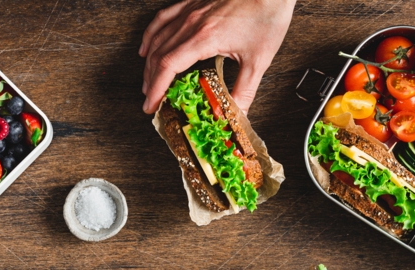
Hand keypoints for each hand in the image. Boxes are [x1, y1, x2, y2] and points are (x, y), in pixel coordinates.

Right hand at [140, 0, 296, 113]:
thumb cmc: (267, 15)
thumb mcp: (259, 60)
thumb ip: (245, 91)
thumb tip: (237, 114)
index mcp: (204, 37)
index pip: (168, 66)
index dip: (156, 88)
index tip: (151, 105)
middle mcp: (192, 22)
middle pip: (158, 55)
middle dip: (150, 81)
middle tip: (150, 102)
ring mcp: (190, 10)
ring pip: (157, 38)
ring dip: (149, 63)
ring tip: (148, 83)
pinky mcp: (193, 4)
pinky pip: (163, 19)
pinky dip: (151, 35)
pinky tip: (147, 48)